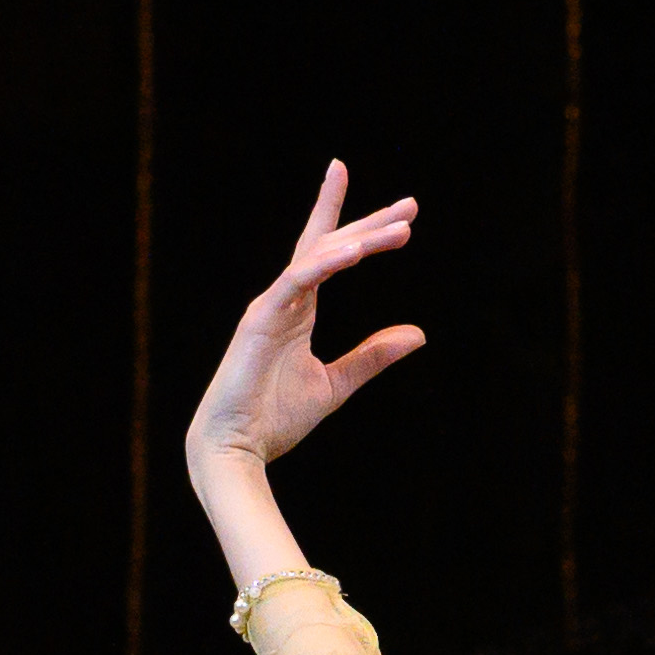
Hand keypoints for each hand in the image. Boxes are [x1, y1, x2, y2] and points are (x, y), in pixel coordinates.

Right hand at [184, 162, 427, 587]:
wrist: (236, 448)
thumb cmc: (274, 418)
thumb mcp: (337, 383)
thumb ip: (372, 356)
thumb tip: (417, 334)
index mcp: (299, 309)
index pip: (330, 254)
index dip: (360, 227)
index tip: (401, 211)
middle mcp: (284, 298)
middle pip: (329, 245)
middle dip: (370, 222)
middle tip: (411, 206)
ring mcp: (270, 306)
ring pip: (318, 256)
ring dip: (361, 239)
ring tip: (402, 227)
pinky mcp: (259, 321)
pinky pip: (296, 281)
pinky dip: (326, 263)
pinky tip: (357, 250)